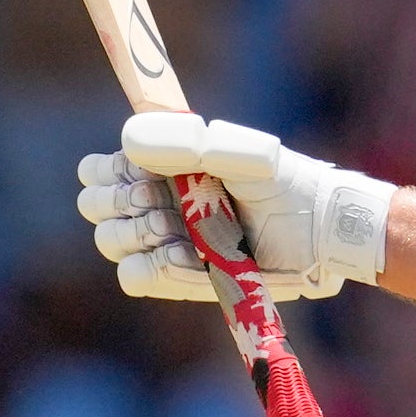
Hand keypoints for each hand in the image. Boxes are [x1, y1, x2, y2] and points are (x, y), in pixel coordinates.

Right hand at [77, 113, 394, 302]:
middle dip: (120, 204)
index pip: (99, 168)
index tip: (139, 175)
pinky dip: (153, 268)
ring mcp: (166, 240)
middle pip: (95, 205)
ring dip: (138, 235)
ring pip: (111, 241)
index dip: (107, 172)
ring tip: (179, 229)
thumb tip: (129, 139)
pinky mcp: (179, 276)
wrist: (319, 235)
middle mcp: (158, 201)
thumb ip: (189, 141)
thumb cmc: (287, 185)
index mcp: (164, 165)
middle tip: (163, 205)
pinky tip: (186, 258)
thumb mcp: (246, 155)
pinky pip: (135, 277)